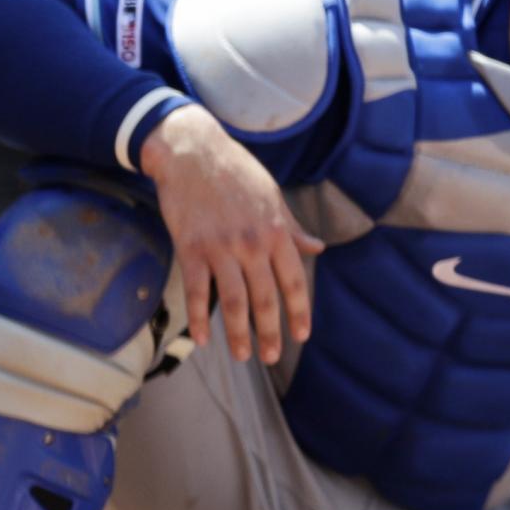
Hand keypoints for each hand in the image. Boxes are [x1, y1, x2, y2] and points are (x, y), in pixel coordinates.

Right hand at [142, 104, 322, 363]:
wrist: (193, 153)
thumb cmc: (236, 173)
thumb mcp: (273, 197)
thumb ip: (293, 229)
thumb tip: (319, 248)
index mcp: (277, 232)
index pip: (294, 280)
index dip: (300, 311)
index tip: (302, 334)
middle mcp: (253, 244)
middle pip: (265, 298)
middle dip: (270, 332)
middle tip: (271, 357)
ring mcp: (220, 248)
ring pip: (234, 302)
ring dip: (238, 334)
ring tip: (242, 356)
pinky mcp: (190, 249)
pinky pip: (198, 292)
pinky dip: (200, 319)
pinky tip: (204, 339)